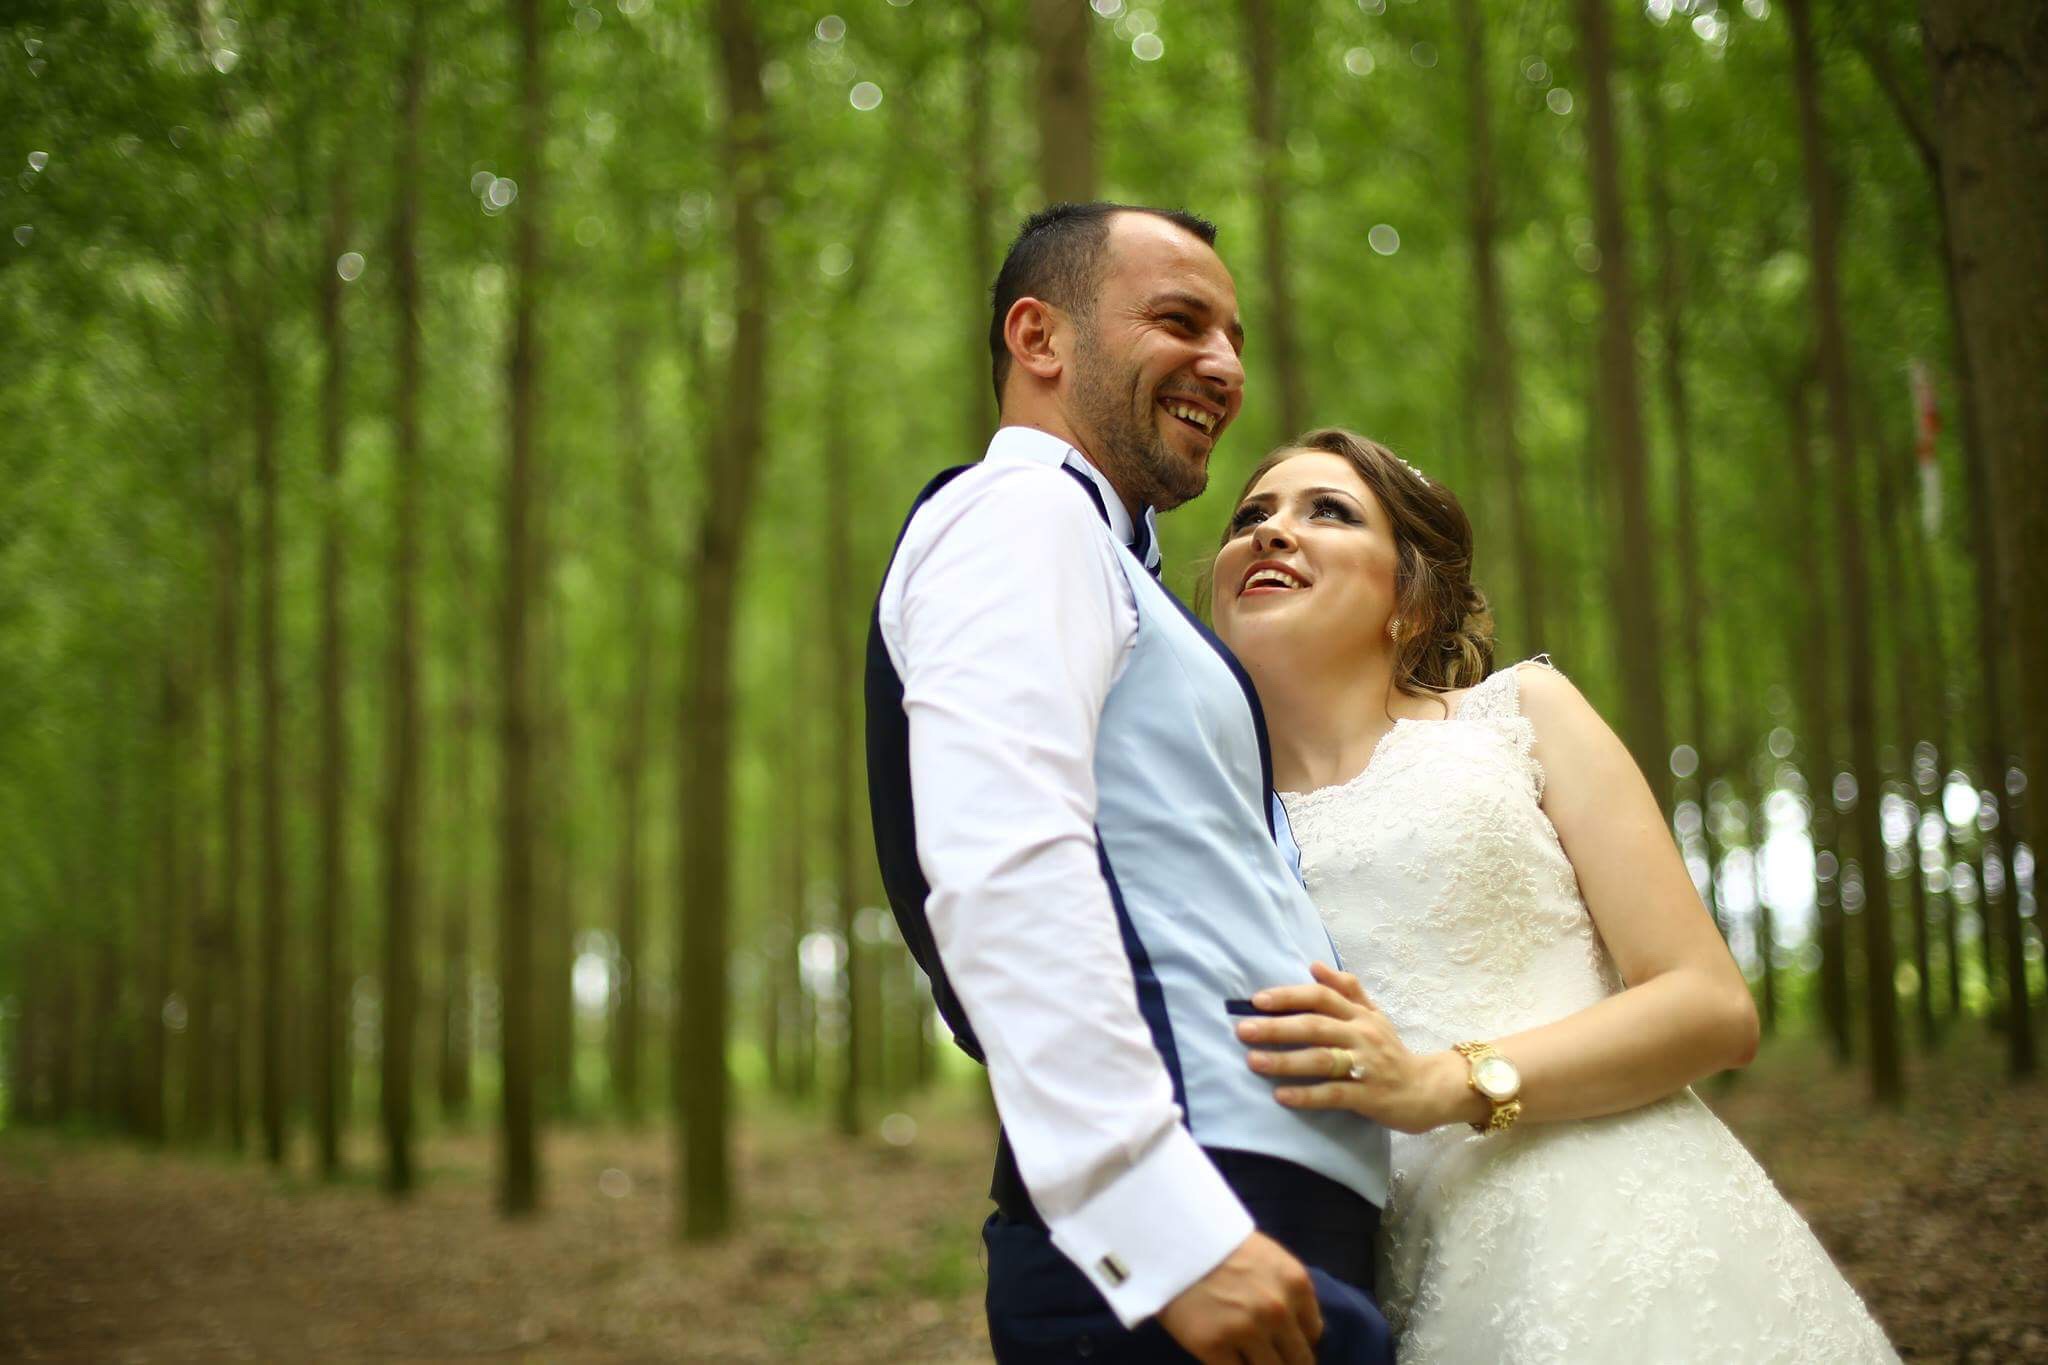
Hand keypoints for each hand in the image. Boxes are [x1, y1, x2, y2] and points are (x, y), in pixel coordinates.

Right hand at [1155, 1230, 1321, 1364]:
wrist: (1172, 1238)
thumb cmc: (1220, 1247)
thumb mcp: (1269, 1260)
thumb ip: (1288, 1294)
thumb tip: (1299, 1334)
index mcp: (1296, 1285)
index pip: (1314, 1334)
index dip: (1298, 1341)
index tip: (1282, 1343)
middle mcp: (1278, 1310)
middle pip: (1299, 1361)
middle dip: (1285, 1361)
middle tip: (1266, 1355)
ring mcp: (1247, 1330)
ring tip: (1245, 1356)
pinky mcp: (1215, 1346)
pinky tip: (1224, 1357)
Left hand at [1236, 962, 1475, 1134]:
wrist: (1428, 1089)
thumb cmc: (1391, 1051)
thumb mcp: (1373, 1015)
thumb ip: (1346, 990)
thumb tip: (1315, 964)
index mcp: (1359, 1015)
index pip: (1322, 997)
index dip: (1289, 996)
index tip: (1257, 1000)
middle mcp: (1362, 1035)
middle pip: (1316, 1026)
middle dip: (1277, 1027)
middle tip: (1243, 1030)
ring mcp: (1366, 1066)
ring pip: (1321, 1060)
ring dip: (1285, 1060)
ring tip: (1253, 1061)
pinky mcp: (1369, 1096)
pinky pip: (1334, 1094)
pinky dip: (1307, 1095)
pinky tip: (1281, 1095)